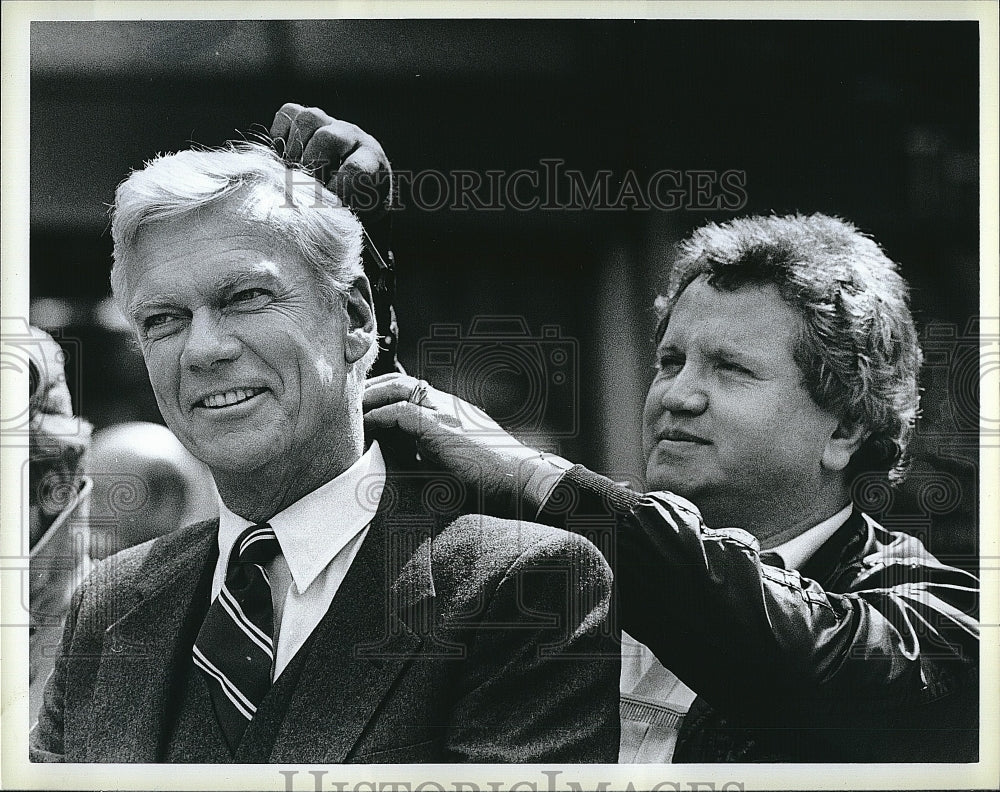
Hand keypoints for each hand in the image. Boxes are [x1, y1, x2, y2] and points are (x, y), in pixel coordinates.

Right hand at [270, 103, 391, 217]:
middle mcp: (352, 135)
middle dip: (312, 167)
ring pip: (308, 119)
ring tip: (293, 171)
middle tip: (306, 186)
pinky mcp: (306, 117)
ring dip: (295, 149)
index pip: (356, 168)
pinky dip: (280, 134)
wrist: (354, 183)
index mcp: (371, 161)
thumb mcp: (357, 212)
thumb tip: (313, 209)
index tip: (328, 204)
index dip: (338, 187)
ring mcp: (329, 122)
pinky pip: (288, 112)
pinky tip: (284, 156)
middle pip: (328, 138)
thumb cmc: (355, 203)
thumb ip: (341, 211)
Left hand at [364, 373, 553, 513]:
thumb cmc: (495, 480)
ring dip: (370, 398)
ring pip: (397, 388)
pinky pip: (399, 412)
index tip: (365, 406)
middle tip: (348, 403)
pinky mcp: (440, 426)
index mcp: (453, 410)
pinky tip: (364, 427)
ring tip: (349, 411)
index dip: (387, 393)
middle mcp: (448, 404)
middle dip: (372, 388)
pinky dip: (378, 417)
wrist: (522, 478)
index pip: (413, 389)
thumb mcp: (459, 461)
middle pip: (401, 381)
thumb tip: (404, 461)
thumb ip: (433, 454)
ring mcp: (445, 411)